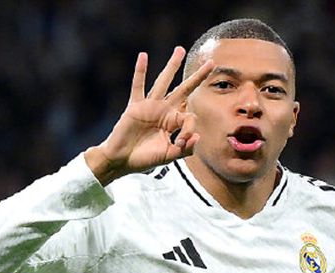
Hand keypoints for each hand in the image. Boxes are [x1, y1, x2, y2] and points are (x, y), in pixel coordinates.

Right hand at [85, 46, 213, 184]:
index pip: (189, 117)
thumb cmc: (144, 159)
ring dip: (172, 66)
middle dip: (198, 77)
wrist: (122, 161)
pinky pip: (138, 87)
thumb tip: (197, 137)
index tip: (181, 142)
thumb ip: (185, 149)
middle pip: (184, 90)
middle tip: (212, 62)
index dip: (189, 129)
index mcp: (172, 122)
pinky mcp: (135, 106)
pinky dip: (140, 72)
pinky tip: (143, 56)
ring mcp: (149, 106)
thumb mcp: (169, 156)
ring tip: (180, 50)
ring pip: (163, 82)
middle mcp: (163, 111)